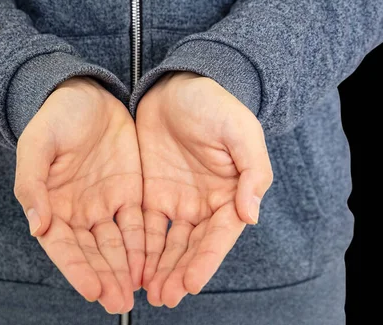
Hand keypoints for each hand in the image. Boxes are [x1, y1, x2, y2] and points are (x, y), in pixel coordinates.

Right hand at [14, 77, 143, 313]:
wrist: (85, 94)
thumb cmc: (55, 117)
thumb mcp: (38, 144)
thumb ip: (32, 184)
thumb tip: (37, 226)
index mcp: (53, 206)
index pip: (64, 247)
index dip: (77, 269)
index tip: (93, 291)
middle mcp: (80, 213)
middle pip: (94, 253)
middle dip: (107, 278)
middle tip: (121, 302)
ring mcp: (106, 205)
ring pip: (119, 245)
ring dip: (128, 269)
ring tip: (141, 292)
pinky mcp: (130, 194)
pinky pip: (140, 224)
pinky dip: (146, 246)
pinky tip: (154, 264)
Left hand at [135, 72, 272, 307]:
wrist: (177, 86)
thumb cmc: (214, 105)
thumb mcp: (240, 132)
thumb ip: (252, 173)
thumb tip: (250, 215)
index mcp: (229, 195)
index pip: (218, 236)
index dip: (206, 261)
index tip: (191, 283)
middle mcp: (203, 205)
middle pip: (191, 247)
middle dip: (178, 273)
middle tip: (164, 297)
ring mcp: (176, 202)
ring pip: (167, 244)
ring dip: (158, 269)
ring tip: (147, 292)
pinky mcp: (150, 194)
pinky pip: (144, 227)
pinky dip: (139, 248)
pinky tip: (131, 267)